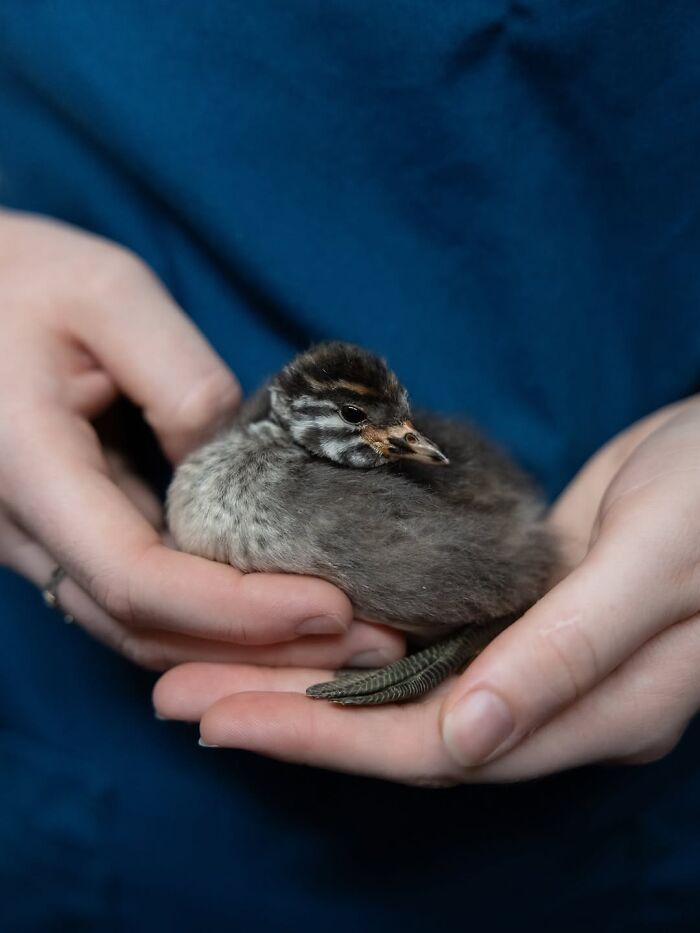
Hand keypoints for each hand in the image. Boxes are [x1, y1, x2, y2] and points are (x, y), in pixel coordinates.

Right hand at [0, 210, 403, 671]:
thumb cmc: (21, 278)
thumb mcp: (108, 293)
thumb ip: (180, 378)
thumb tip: (239, 466)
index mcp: (27, 469)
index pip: (136, 577)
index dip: (237, 609)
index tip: (333, 604)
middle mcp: (23, 530)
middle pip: (147, 629)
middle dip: (262, 648)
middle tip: (374, 641)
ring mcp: (40, 545)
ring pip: (143, 632)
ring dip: (246, 649)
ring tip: (348, 637)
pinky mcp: (66, 537)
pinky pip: (141, 602)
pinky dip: (215, 620)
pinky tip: (284, 609)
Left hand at [153, 397, 699, 783]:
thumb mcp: (658, 560)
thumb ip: (572, 653)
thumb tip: (470, 739)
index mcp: (597, 709)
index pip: (436, 747)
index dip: (327, 738)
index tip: (225, 718)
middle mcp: (553, 702)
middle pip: (400, 728)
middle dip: (290, 717)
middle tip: (183, 695)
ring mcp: (535, 660)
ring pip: (402, 689)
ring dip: (308, 680)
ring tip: (211, 666)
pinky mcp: (519, 613)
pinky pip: (422, 643)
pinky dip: (355, 641)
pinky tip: (299, 628)